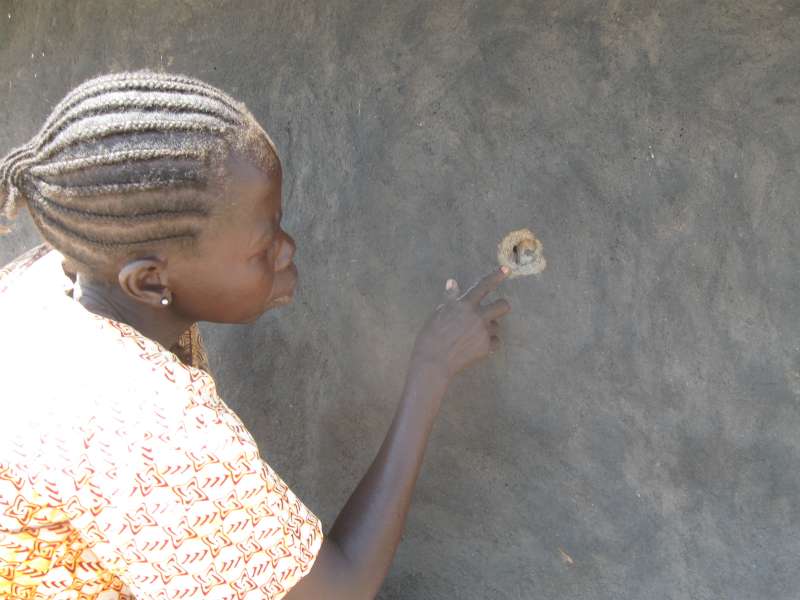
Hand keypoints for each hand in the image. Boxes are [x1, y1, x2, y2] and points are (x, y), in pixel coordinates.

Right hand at [411, 267, 511, 381]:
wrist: (433, 362)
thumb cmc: (431, 336)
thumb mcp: (438, 313)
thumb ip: (450, 298)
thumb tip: (452, 282)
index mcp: (464, 305)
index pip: (483, 286)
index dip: (496, 276)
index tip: (507, 269)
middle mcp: (477, 316)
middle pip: (503, 305)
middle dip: (501, 306)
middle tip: (493, 311)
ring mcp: (483, 332)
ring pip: (497, 325)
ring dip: (489, 328)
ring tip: (472, 336)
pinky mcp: (486, 347)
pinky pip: (495, 342)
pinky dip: (488, 344)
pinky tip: (474, 347)